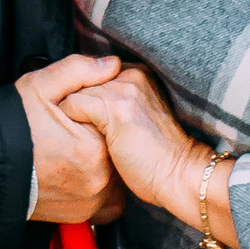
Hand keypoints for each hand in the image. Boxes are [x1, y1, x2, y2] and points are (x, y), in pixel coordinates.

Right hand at [17, 54, 125, 225]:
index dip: (99, 114)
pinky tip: (80, 173)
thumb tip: (112, 64)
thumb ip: (79, 71)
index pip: (114, 121)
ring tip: (76, 152)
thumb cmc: (10, 128)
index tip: (81, 114)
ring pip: (116, 175)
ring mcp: (91, 200)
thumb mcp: (39, 87)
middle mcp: (98, 178)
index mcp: (92, 147)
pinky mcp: (83, 215)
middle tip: (75, 132)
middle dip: (103, 138)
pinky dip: (100, 189)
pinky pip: (108, 202)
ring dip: (104, 163)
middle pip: (118, 149)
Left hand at [88, 66, 224, 236]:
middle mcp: (132, 74)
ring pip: (74, 92)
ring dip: (72, 117)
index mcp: (138, 73)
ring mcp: (124, 89)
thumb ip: (113, 102)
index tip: (87, 121)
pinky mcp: (115, 107)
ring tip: (82, 139)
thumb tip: (77, 99)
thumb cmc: (154, 157)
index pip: (91, 73)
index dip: (85, 98)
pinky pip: (73, 105)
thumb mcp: (133, 118)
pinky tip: (82, 142)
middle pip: (80, 81)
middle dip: (76, 105)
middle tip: (82, 131)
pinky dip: (70, 124)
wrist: (179, 175)